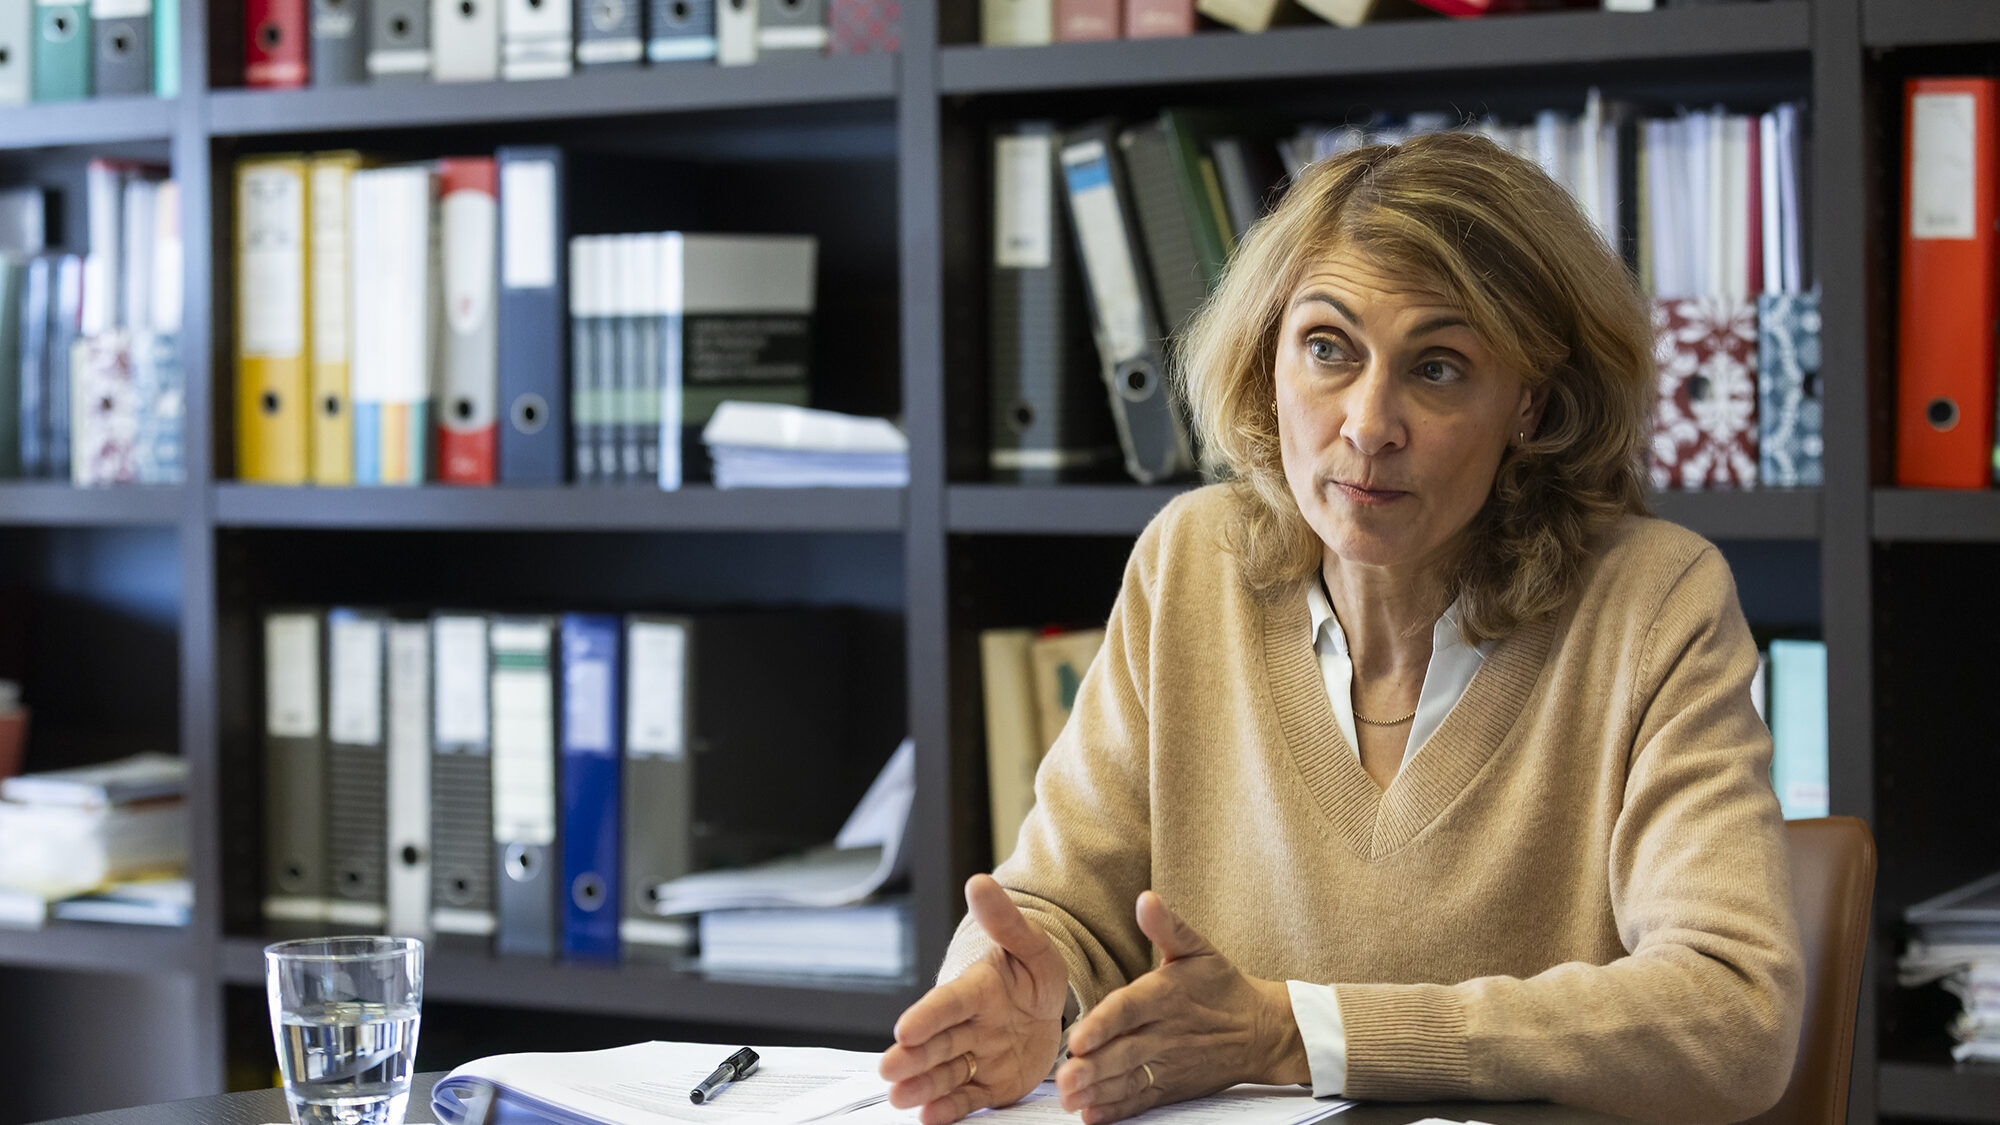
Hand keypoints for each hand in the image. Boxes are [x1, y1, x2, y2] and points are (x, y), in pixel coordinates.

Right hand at [878, 875, 1067, 1124]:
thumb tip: (979, 882)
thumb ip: (1005, 920)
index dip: (928, 1016)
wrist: (1044, 1007)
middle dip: (912, 1057)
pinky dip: (949, 1109)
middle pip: (937, 1042)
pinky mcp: (988, 1083)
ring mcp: (976, 1056)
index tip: (903, 1029)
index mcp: (976, 989)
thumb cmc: (1033, 971)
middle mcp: (969, 1025)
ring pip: (945, 1073)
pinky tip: (930, 1117)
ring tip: (899, 1098)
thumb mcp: (1031, 944)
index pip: (950, 1002)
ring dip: (922, 1085)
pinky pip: (968, 1098)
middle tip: (888, 1070)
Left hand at [1054, 891, 1306, 1124]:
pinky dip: (1118, 1110)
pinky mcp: (1171, 1087)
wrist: (1262, 1031)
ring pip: (1128, 1080)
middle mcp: (1165, 1033)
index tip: (1077, 1039)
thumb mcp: (1198, 948)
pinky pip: (1142, 1100)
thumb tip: (1146, 899)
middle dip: (1092, 1068)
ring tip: (1070, 1100)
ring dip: (1097, 1092)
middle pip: (1124, 1052)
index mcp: (1166, 996)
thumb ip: (1167, 926)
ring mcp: (1168, 1064)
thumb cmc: (1222, 986)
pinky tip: (1092, 1116)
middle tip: (1063, 1080)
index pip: (1129, 1010)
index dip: (1103, 1025)